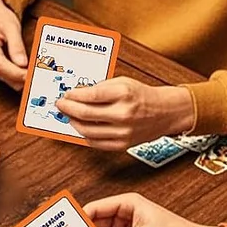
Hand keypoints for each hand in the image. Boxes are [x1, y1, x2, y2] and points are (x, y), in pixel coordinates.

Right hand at [0, 0, 27, 88]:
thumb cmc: (0, 17)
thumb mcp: (11, 26)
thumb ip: (16, 46)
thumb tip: (22, 64)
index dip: (15, 73)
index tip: (29, 75)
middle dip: (17, 78)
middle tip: (34, 79)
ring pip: (0, 76)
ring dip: (16, 80)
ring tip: (31, 78)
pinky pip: (1, 73)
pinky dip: (13, 76)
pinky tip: (23, 76)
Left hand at [55, 78, 193, 150]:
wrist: (166, 112)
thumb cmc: (143, 96)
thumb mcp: (122, 82)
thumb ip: (100, 88)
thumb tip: (76, 95)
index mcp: (123, 94)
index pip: (90, 95)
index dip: (73, 95)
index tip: (66, 94)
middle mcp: (124, 113)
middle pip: (85, 113)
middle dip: (67, 108)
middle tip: (61, 105)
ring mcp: (123, 131)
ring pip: (87, 130)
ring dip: (73, 122)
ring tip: (70, 116)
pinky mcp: (123, 144)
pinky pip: (95, 142)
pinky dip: (85, 135)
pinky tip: (82, 127)